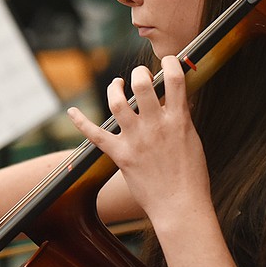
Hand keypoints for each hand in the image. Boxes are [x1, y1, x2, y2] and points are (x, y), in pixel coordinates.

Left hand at [68, 56, 211, 225]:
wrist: (180, 205)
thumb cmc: (192, 176)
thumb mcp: (192, 140)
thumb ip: (182, 118)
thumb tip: (178, 100)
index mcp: (178, 120)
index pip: (175, 78)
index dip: (170, 62)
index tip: (167, 61)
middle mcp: (156, 126)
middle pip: (141, 84)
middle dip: (138, 73)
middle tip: (139, 76)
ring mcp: (136, 139)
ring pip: (117, 102)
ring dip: (115, 88)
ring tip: (117, 85)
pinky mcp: (121, 155)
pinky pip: (96, 134)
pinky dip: (81, 121)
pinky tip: (72, 111)